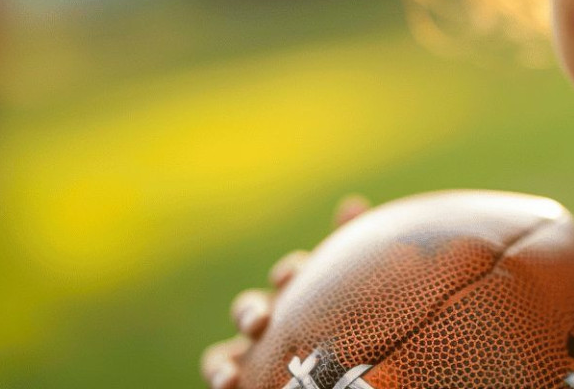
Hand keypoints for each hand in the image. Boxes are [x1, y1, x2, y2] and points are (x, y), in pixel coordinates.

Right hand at [199, 194, 371, 388]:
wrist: (348, 373)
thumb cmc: (352, 327)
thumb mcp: (354, 290)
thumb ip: (352, 252)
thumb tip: (351, 203)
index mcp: (300, 295)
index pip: (290, 276)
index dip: (289, 272)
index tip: (293, 275)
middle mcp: (271, 322)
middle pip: (249, 309)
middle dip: (250, 311)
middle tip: (259, 322)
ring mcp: (251, 354)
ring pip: (223, 354)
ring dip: (222, 361)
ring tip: (229, 374)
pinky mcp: (240, 377)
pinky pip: (220, 376)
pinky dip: (219, 378)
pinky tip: (228, 384)